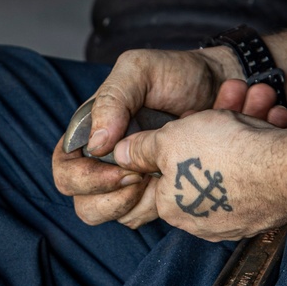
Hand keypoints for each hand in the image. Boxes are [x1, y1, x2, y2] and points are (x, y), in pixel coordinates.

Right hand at [52, 49, 286, 229]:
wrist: (221, 86)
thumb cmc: (177, 74)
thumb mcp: (140, 70)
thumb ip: (112, 99)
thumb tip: (95, 144)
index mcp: (91, 130)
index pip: (65, 169)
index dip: (84, 179)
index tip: (121, 170)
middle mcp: (105, 159)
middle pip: (84, 203)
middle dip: (110, 199)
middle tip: (141, 179)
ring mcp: (130, 178)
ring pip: (115, 215)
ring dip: (138, 204)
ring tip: (162, 176)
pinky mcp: (156, 190)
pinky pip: (145, 215)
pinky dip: (159, 206)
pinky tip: (177, 181)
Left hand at [113, 102, 286, 240]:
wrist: (285, 171)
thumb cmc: (224, 152)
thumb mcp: (169, 139)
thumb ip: (141, 148)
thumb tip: (120, 155)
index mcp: (172, 205)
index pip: (162, 170)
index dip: (174, 136)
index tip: (190, 117)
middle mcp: (201, 221)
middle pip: (201, 163)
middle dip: (216, 125)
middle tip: (231, 98)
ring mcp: (236, 220)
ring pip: (233, 163)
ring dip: (245, 125)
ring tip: (258, 100)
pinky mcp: (265, 214)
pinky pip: (259, 174)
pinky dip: (264, 144)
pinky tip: (273, 121)